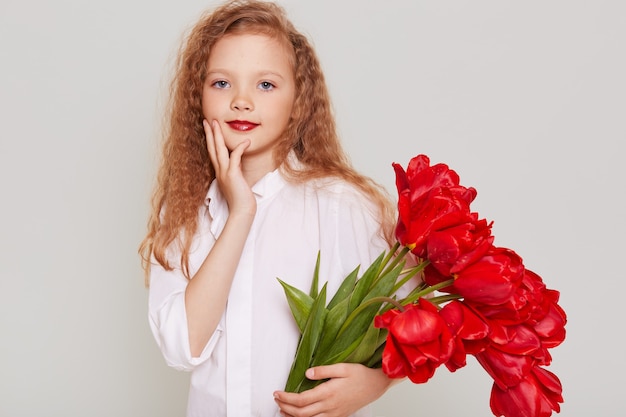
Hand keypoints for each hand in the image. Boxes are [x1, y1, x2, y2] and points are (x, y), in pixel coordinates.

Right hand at [204, 119, 255, 216]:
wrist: (241, 211)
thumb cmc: (241, 198)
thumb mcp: (236, 181)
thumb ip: (235, 171)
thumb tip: (237, 164)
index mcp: (220, 172)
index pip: (213, 152)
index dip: (211, 140)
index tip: (209, 129)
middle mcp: (220, 171)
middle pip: (212, 148)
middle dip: (210, 133)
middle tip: (208, 120)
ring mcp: (225, 173)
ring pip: (219, 150)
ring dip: (217, 136)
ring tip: (216, 123)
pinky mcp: (232, 175)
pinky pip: (235, 158)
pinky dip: (240, 148)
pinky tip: (246, 141)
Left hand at [273, 363, 393, 416]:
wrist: (376, 386)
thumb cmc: (360, 375)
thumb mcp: (342, 367)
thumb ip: (324, 370)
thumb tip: (307, 373)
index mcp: (329, 393)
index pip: (302, 400)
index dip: (287, 398)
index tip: (277, 393)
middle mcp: (330, 406)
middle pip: (302, 413)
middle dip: (286, 408)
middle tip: (276, 400)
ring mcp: (334, 413)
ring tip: (283, 410)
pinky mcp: (338, 416)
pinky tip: (300, 416)